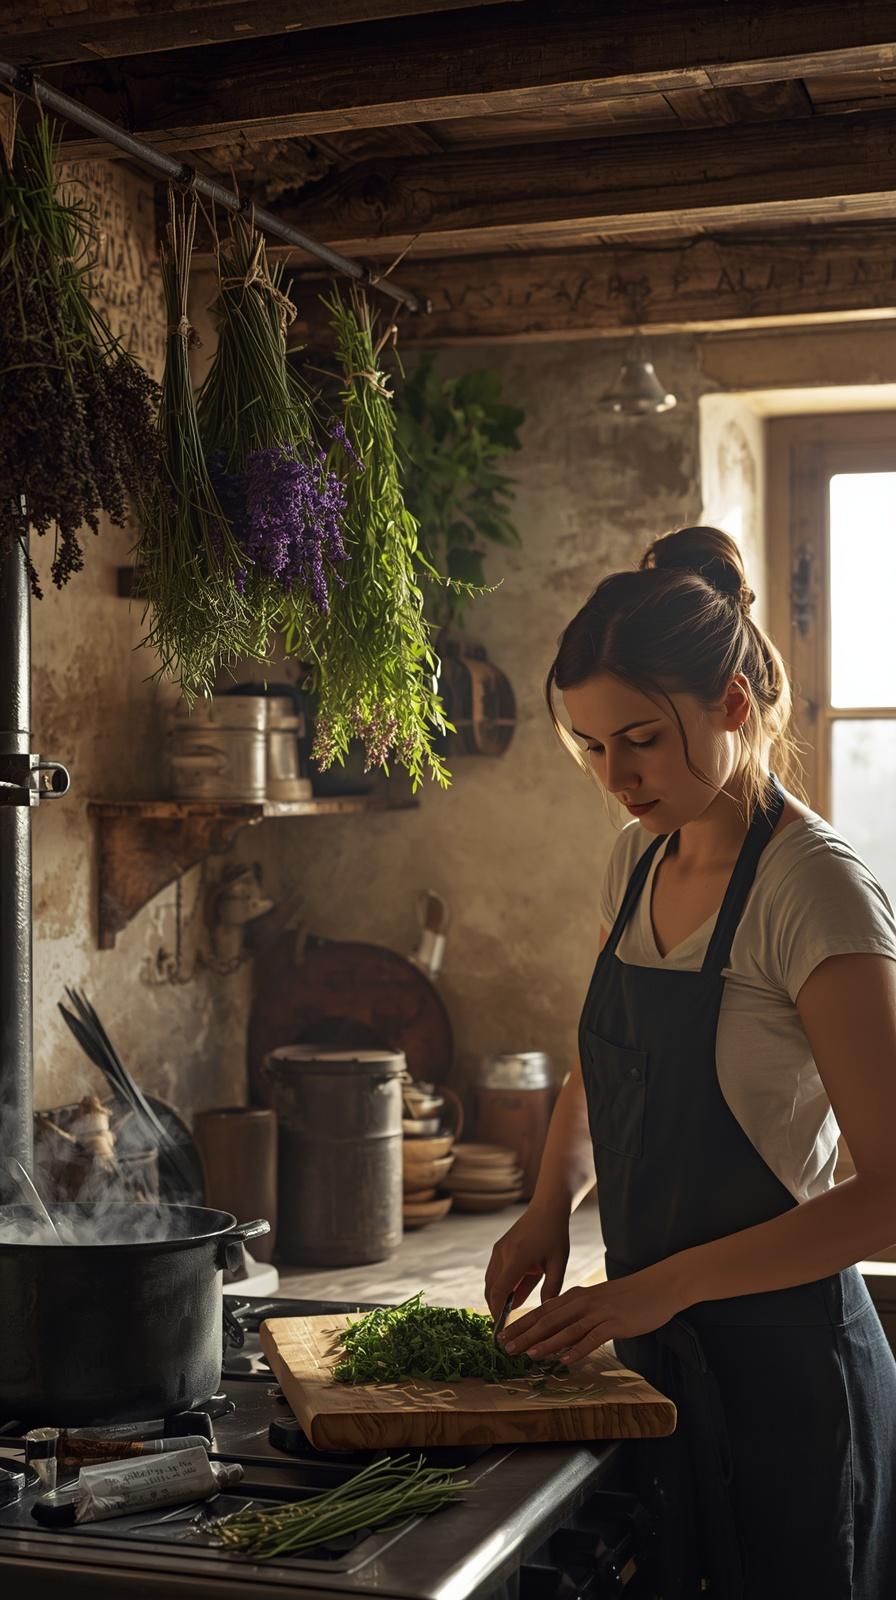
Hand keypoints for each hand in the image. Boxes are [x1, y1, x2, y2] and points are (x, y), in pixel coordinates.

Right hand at [484, 1200, 570, 1318]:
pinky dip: (499, 1286)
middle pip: (490, 1288)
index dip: (497, 1312)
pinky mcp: (499, 1248)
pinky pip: (494, 1272)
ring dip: (495, 1297)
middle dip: (494, 1308)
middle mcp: (503, 1254)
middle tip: (502, 1327)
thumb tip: (544, 1313)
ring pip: (490, 1281)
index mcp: (517, 1258)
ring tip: (505, 1315)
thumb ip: (551, 1289)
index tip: (500, 1328)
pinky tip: (510, 1297)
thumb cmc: (556, 1235)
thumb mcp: (558, 1264)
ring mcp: (499, 1250)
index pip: (499, 1291)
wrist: (547, 1208)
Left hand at [500, 1264, 683, 1363]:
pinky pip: (593, 1338)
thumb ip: (577, 1315)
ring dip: (547, 1343)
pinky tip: (566, 1360)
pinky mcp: (615, 1322)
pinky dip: (578, 1349)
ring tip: (529, 1355)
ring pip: (567, 1329)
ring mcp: (599, 1312)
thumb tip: (558, 1335)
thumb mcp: (597, 1302)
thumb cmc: (627, 1298)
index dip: (522, 1324)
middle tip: (506, 1348)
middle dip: (525, 1334)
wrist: (657, 1287)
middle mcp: (583, 1302)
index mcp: (576, 1296)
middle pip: (548, 1320)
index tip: (504, 1336)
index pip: (542, 1311)